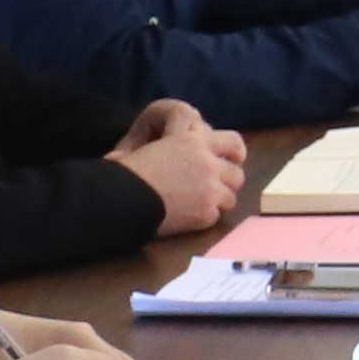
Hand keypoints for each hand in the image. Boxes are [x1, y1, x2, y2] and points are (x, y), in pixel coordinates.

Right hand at [110, 102, 247, 234]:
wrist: (121, 197)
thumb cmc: (129, 170)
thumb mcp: (158, 146)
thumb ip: (182, 148)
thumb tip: (191, 150)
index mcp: (195, 141)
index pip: (234, 143)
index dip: (234, 155)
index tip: (230, 162)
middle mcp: (208, 163)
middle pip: (237, 175)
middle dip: (226, 183)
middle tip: (209, 189)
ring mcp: (210, 189)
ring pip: (230, 198)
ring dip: (216, 201)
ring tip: (195, 204)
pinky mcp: (205, 213)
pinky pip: (215, 217)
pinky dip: (203, 218)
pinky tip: (185, 217)